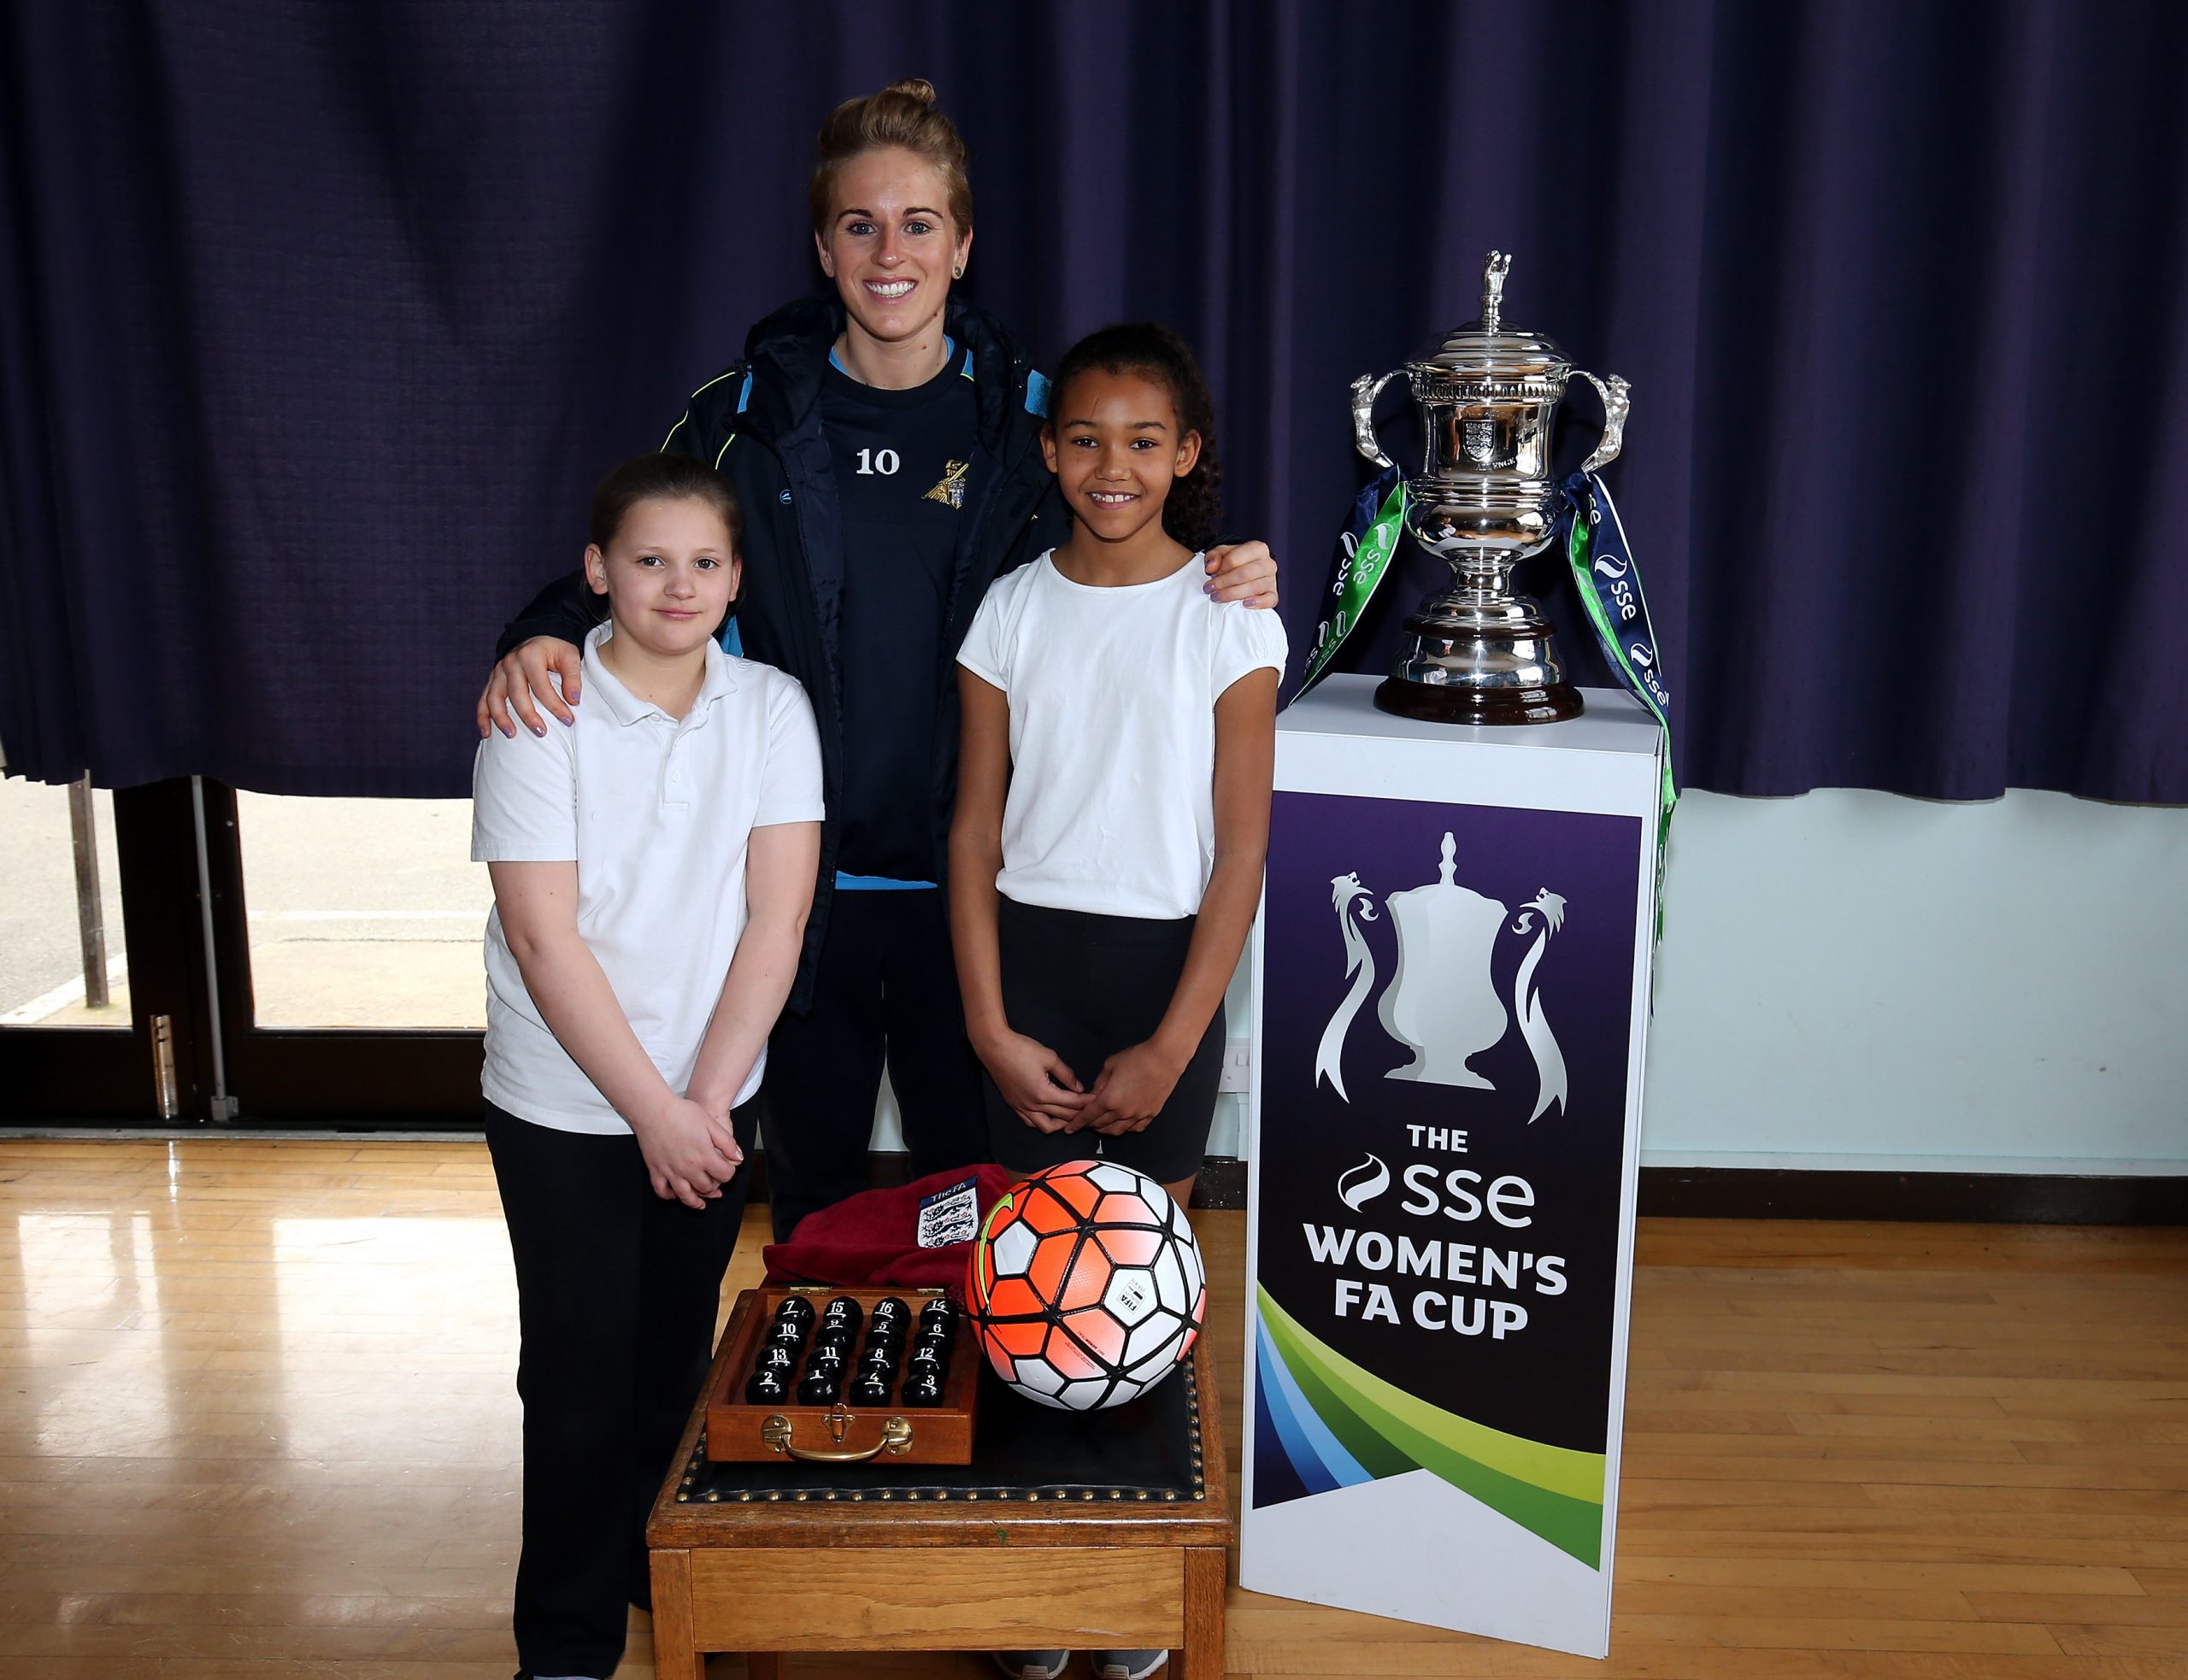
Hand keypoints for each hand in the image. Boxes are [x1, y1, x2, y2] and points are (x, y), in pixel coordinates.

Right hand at [477, 636, 582, 738]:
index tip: (568, 720)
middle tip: (542, 733)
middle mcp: (510, 663)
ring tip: (511, 735)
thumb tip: (574, 700)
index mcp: (530, 656)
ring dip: (501, 718)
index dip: (555, 705)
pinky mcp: (492, 680)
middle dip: (528, 716)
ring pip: (494, 698)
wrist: (536, 638)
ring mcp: (498, 672)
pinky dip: (483, 717)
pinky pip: (483, 700)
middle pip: (517, 694)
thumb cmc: (555, 649)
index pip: (541, 686)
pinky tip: (487, 733)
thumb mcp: (570, 656)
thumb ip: (573, 677)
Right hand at [630, 1095, 742, 1208]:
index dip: (729, 1174)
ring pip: (685, 1195)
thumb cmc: (681, 1113)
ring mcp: (671, 1171)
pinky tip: (674, 1194)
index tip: (727, 1170)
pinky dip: (669, 1196)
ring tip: (700, 1204)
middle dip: (714, 1188)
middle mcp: (689, 1168)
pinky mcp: (656, 1170)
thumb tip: (738, 1158)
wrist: (654, 1110)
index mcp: (705, 1156)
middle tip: (715, 1185)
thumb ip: (727, 1143)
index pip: (724, 1175)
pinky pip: (662, 1191)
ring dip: (695, 1202)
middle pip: (706, 1188)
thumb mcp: (711, 1123)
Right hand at [975, 1030, 1089, 1133]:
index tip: (1098, 1100)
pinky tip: (1050, 1116)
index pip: (1072, 1103)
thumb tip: (1078, 1087)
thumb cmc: (1022, 1049)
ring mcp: (1022, 1107)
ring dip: (1061, 1124)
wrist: (995, 1048)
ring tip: (1071, 1117)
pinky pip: (1031, 1122)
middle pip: (1062, 1116)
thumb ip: (1066, 1074)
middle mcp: (1033, 1105)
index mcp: (1043, 1093)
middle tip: (1091, 1110)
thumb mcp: (1049, 1057)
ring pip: (1046, 1126)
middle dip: (1079, 1113)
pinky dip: (1043, 1122)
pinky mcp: (1014, 1105)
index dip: (1087, 1102)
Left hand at [1079, 1040, 1186, 1136]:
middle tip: (1085, 1123)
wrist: (1164, 1059)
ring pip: (1117, 1130)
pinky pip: (1135, 1128)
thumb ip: (1099, 1083)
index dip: (1077, 1123)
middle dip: (1090, 1126)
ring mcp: (1138, 1115)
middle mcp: (1122, 1112)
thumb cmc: (1136, 1058)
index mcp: (1109, 1099)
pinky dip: (1125, 1128)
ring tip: (1101, 1125)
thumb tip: (1094, 1094)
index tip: (1069, 1129)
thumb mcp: (1110, 1065)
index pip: (1088, 1116)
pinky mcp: (1151, 1114)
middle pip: (1101, 1125)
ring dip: (1106, 1130)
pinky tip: (1122, 1124)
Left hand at [1204, 539, 1277, 608]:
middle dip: (1224, 583)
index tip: (1210, 575)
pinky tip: (1244, 604)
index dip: (1220, 569)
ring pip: (1254, 587)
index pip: (1235, 559)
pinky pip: (1270, 599)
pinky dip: (1258, 603)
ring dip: (1232, 594)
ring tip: (1217, 597)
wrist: (1246, 569)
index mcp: (1257, 548)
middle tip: (1210, 589)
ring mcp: (1272, 579)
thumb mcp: (1221, 554)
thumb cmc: (1234, 561)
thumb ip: (1213, 557)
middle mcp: (1268, 563)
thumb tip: (1211, 568)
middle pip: (1244, 574)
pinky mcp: (1273, 594)